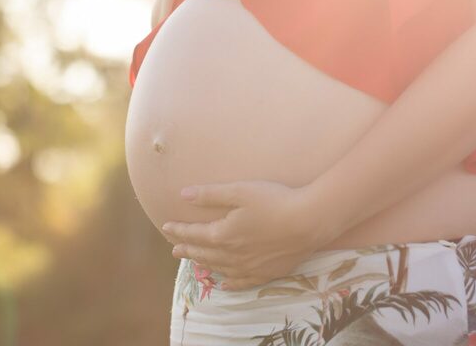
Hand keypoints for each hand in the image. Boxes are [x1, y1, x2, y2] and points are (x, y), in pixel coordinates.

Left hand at [160, 180, 331, 290]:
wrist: (309, 222)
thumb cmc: (274, 201)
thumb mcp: (239, 191)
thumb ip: (210, 195)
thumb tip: (183, 195)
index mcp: (223, 235)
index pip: (194, 234)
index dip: (178, 230)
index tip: (166, 227)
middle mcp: (232, 256)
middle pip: (204, 253)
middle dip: (187, 249)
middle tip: (174, 249)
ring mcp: (249, 267)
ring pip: (219, 268)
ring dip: (204, 264)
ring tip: (195, 261)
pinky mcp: (266, 273)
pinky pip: (241, 282)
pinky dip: (229, 283)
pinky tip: (225, 283)